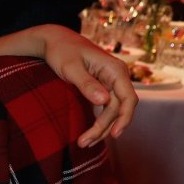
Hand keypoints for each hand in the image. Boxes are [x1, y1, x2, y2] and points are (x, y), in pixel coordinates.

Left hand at [38, 27, 135, 147]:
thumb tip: (103, 100)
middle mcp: (117, 76)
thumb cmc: (62, 51)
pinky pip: (106, 107)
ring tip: (84, 143)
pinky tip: (90, 133)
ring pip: (113, 110)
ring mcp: (111, 82)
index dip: (124, 118)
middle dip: (105, 127)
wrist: (55, 40)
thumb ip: (86, 83)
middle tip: (84, 143)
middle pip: (119, 108)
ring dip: (101, 127)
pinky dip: (99, 120)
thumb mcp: (71, 67)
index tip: (114, 134)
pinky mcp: (102, 87)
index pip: (128, 98)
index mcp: (115, 69)